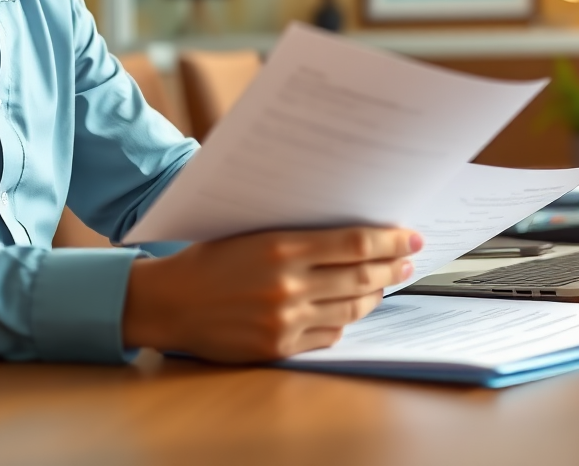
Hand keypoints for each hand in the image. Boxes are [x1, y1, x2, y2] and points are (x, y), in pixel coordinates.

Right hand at [122, 226, 421, 361]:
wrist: (169, 302)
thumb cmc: (206, 259)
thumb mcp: (249, 231)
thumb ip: (294, 233)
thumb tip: (344, 232)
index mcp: (280, 246)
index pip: (353, 243)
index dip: (388, 240)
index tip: (409, 235)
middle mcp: (288, 284)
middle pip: (360, 276)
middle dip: (392, 266)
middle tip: (409, 257)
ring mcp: (286, 319)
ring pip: (351, 308)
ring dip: (374, 293)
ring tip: (386, 282)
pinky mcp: (279, 346)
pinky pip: (329, 335)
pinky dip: (345, 320)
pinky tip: (351, 308)